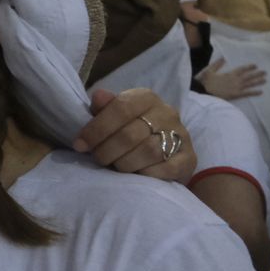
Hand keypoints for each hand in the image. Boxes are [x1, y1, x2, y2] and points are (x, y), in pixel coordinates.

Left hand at [72, 88, 196, 181]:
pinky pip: (166, 168)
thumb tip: (98, 96)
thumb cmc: (131, 129)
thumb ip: (104, 108)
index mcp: (146, 98)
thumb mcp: (114, 115)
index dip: (97, 128)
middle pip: (131, 134)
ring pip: (148, 151)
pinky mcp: (189, 158)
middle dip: (107, 150)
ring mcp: (181, 135)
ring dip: (124, 163)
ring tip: (115, 166)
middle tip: (98, 158)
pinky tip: (135, 174)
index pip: (121, 108)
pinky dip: (145, 173)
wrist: (166, 149)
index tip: (80, 144)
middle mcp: (167, 113)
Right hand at [196, 58, 265, 98]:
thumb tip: (224, 58)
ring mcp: (236, 88)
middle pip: (248, 76)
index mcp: (229, 74)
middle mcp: (235, 80)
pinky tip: (261, 92)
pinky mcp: (235, 95)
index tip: (255, 65)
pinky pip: (247, 93)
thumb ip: (217, 64)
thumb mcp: (209, 71)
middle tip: (265, 72)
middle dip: (257, 74)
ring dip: (258, 82)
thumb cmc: (205, 82)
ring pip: (250, 84)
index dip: (249, 67)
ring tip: (265, 80)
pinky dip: (254, 93)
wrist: (203, 93)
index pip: (242, 69)